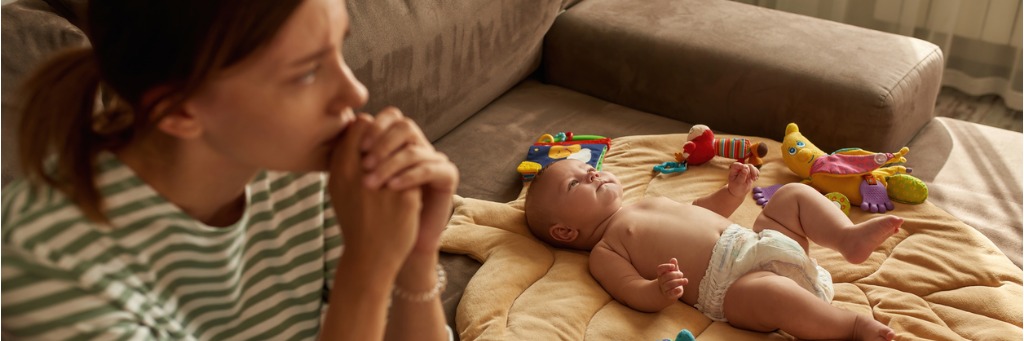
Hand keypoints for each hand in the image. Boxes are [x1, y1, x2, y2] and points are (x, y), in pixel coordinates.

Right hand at [328, 114, 421, 269]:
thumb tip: (356, 130)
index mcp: (341, 169)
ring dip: (406, 154)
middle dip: (392, 136)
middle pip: (383, 132)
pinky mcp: (406, 197)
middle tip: (397, 146)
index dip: (372, 128)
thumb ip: (344, 160)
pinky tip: (416, 186)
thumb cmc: (355, 220)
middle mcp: (360, 173)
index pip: (360, 124)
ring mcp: (384, 184)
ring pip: (404, 149)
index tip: (378, 141)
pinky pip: (417, 171)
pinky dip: (417, 176)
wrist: (369, 257)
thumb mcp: (338, 189)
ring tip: (407, 165)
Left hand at [358, 107, 459, 254]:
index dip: (374, 127)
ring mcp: (433, 160)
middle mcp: (417, 147)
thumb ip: (351, 153)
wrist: (393, 246)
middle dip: (382, 142)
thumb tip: (342, 127)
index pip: (390, 117)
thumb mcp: (357, 179)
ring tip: (372, 183)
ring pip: (414, 149)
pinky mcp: (447, 177)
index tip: (357, 147)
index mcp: (397, 143)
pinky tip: (392, 188)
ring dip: (391, 163)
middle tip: (365, 163)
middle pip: (404, 125)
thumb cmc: (371, 212)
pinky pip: (430, 168)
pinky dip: (409, 176)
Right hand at [656, 258, 687, 299]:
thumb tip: (674, 259)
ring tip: (686, 280)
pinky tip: (680, 289)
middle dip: (676, 274)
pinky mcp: (669, 294)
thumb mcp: (673, 271)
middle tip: (682, 274)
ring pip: (669, 284)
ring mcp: (664, 288)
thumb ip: (674, 265)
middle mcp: (661, 281)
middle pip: (667, 276)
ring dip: (679, 281)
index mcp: (661, 274)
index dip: (666, 266)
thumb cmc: (672, 279)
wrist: (670, 291)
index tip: (673, 266)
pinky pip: (671, 293)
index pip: (660, 269)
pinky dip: (676, 291)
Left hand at [727, 162, 758, 196]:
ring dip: (754, 172)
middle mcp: (739, 169)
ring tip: (754, 179)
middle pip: (746, 165)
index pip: (736, 165)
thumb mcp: (738, 183)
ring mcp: (745, 170)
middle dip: (751, 171)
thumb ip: (742, 176)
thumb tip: (746, 168)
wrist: (738, 192)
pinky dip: (756, 174)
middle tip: (753, 178)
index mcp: (733, 171)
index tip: (746, 169)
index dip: (741, 166)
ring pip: (751, 167)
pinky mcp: (750, 173)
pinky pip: (755, 170)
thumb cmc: (736, 188)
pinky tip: (755, 179)